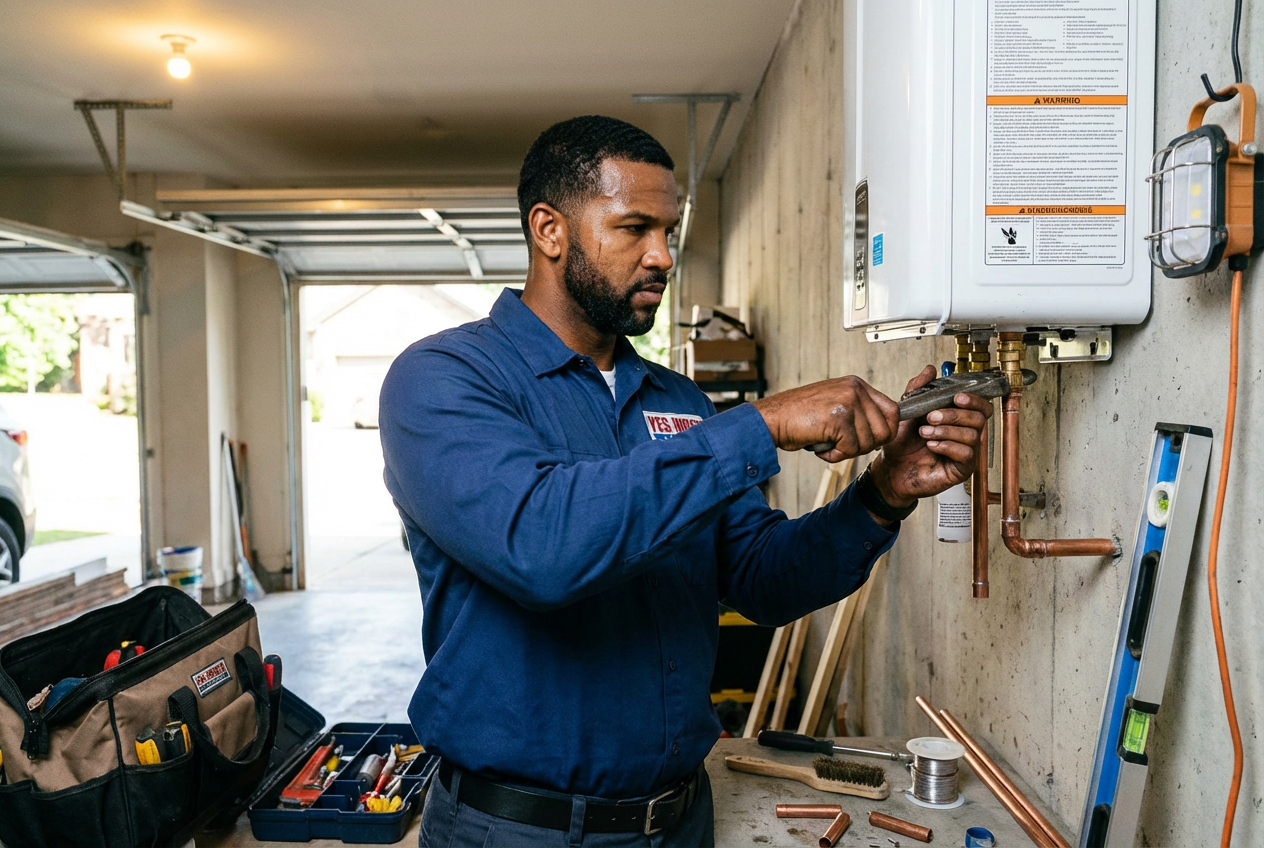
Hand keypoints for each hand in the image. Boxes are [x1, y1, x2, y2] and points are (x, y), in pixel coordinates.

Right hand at [751, 376, 899, 462]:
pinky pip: (851, 449)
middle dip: (866, 446)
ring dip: (847, 451)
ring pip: (869, 442)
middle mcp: (855, 389)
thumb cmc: (798, 416)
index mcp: (856, 384)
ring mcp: (848, 401)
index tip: (870, 440)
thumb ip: (858, 411)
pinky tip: (821, 446)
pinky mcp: (839, 418)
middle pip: (885, 430)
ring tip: (828, 443)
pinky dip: (835, 455)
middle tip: (844, 445)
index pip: (892, 411)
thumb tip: (884, 430)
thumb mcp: (834, 404)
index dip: (884, 432)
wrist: (772, 418)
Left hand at [867, 365, 992, 506]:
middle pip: (979, 419)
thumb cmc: (903, 442)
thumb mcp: (909, 411)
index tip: (957, 397)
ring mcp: (967, 453)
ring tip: (925, 433)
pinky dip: (947, 446)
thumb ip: (919, 389)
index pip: (981, 407)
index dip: (974, 400)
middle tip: (930, 417)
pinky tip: (931, 446)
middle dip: (954, 415)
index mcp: (959, 420)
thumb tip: (930, 369)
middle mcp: (967, 435)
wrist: (891, 468)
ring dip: (946, 431)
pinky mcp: (962, 470)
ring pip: (972, 436)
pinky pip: (966, 454)